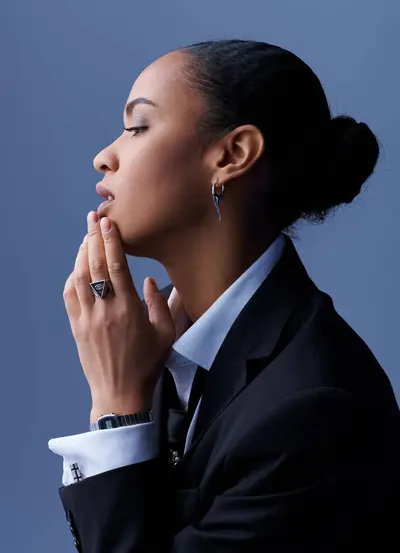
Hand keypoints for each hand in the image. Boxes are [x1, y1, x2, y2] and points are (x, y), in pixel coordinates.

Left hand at [63, 212, 175, 421]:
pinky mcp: (76, 327)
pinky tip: (77, 267)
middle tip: (93, 218)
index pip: (116, 266)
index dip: (111, 241)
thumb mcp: (166, 334)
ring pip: (79, 277)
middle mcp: (104, 309)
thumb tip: (148, 280)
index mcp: (128, 308)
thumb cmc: (147, 364)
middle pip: (94, 265)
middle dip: (93, 238)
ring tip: (86, 237)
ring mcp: (87, 318)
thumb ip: (160, 304)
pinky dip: (72, 277)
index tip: (108, 223)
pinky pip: (70, 296)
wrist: (120, 393)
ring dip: (81, 254)